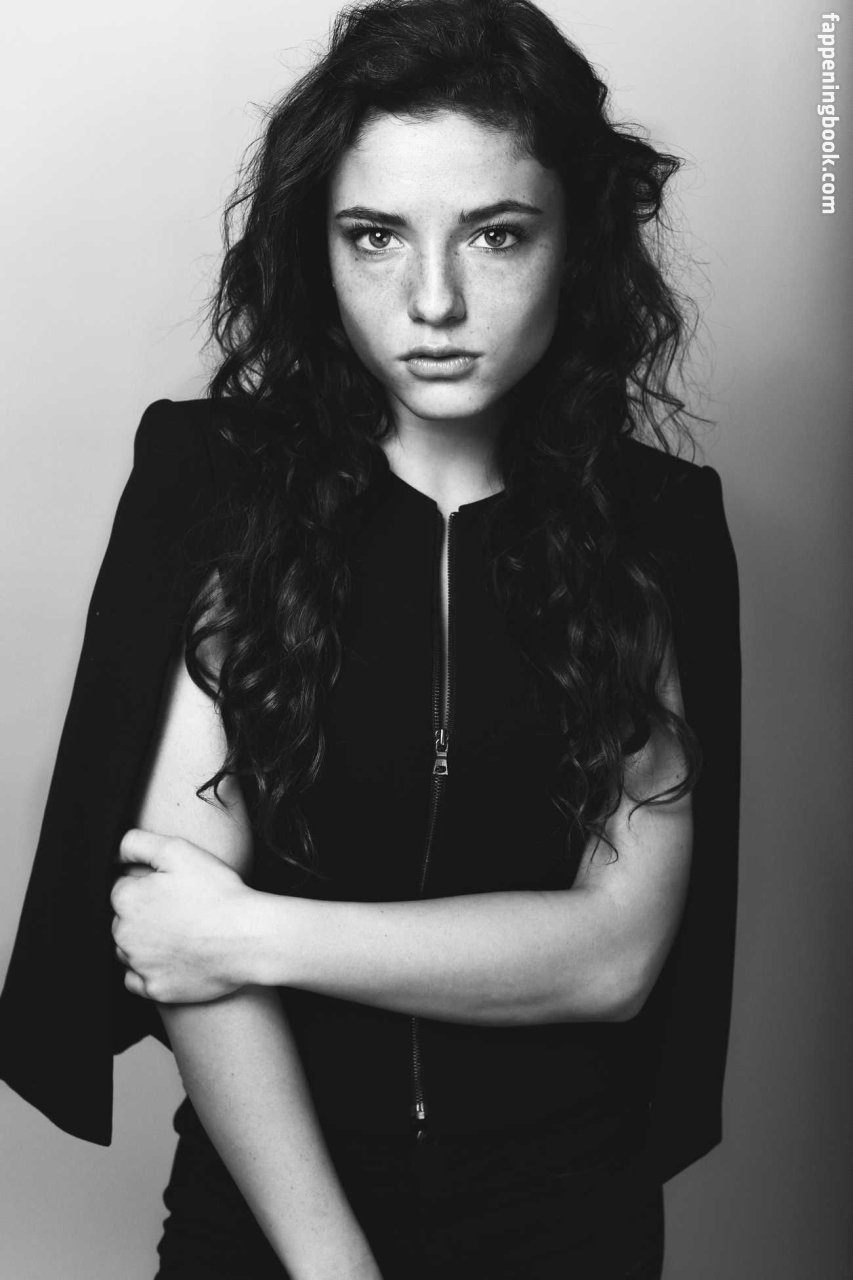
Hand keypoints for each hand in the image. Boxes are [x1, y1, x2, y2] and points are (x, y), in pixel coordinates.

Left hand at [111, 829, 253, 1002]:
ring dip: (144, 942)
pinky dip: (149, 971)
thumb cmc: (217, 893)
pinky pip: (138, 981)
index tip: (172, 888)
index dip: (148, 885)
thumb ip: (138, 843)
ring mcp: (139, 965)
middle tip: (180, 909)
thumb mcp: (178, 850)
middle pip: (123, 920)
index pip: (122, 888)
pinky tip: (172, 959)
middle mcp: (124, 935)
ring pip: (128, 950)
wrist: (248, 937)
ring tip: (180, 933)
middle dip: (144, 914)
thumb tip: (116, 853)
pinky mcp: (155, 989)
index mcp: (126, 900)